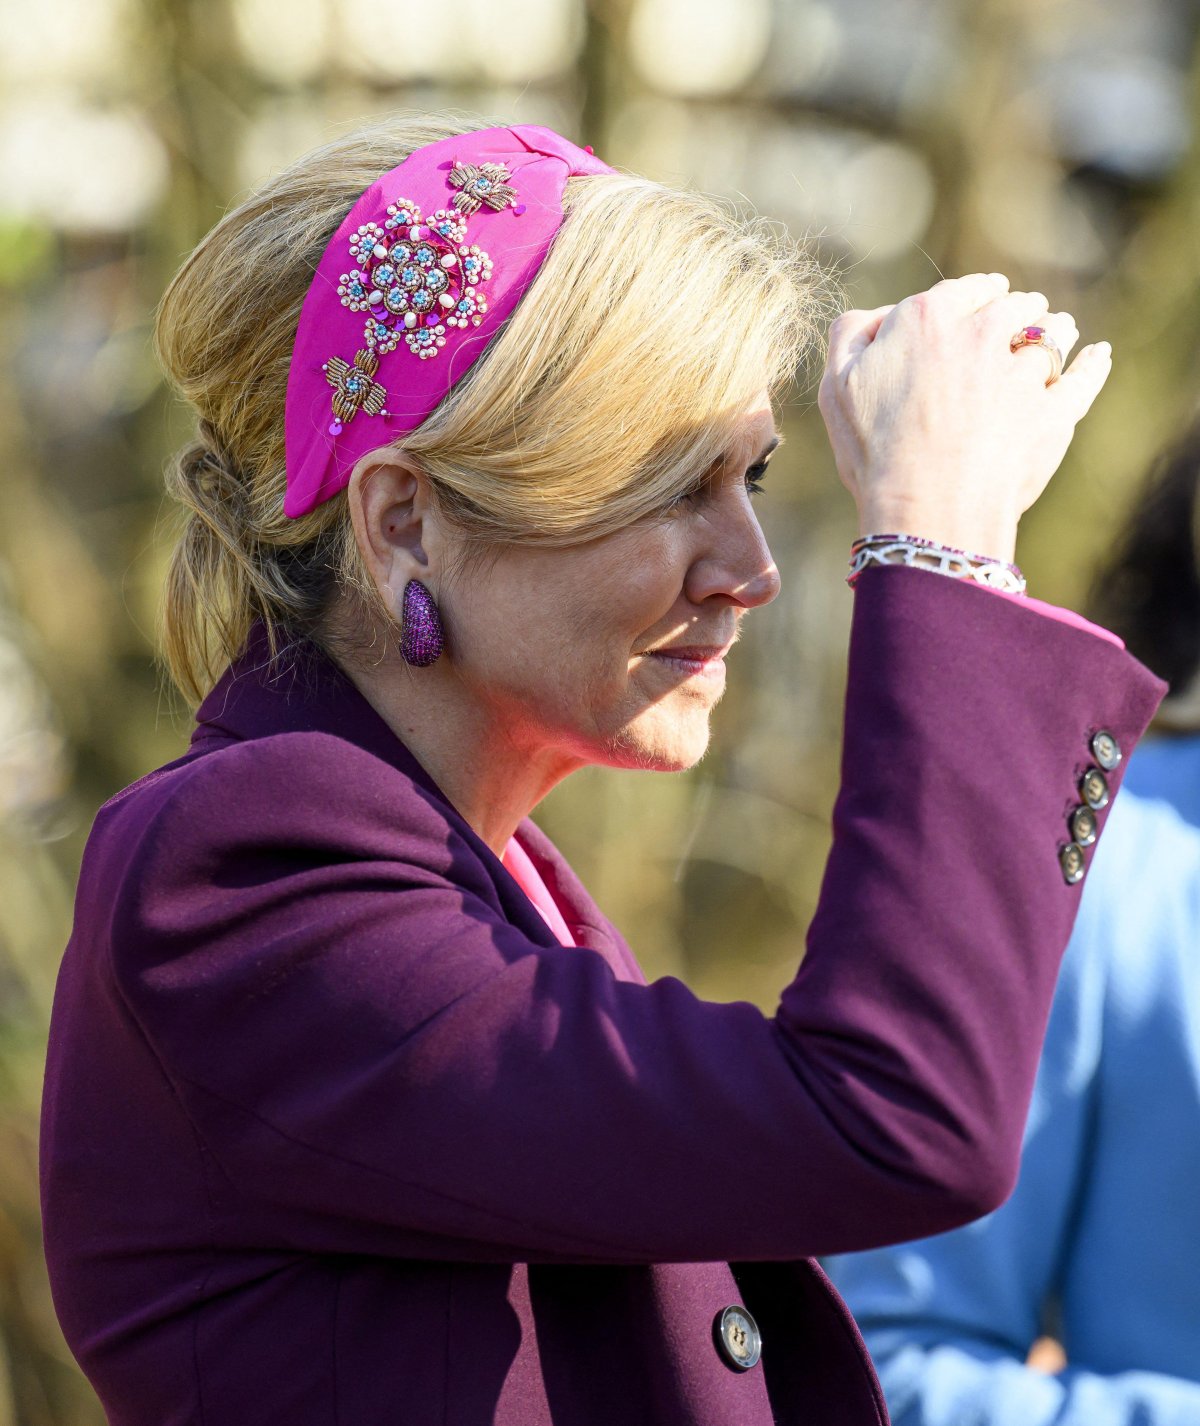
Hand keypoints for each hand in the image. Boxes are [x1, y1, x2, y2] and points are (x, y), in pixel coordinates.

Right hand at [817, 273, 1112, 562]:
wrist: (928, 509)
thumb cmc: (875, 452)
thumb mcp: (837, 388)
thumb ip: (851, 337)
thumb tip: (874, 315)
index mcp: (925, 320)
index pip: (958, 291)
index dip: (968, 297)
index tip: (977, 302)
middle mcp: (980, 334)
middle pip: (1010, 305)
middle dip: (1015, 308)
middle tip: (1017, 318)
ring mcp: (1023, 372)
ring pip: (1051, 334)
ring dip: (1054, 329)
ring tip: (1058, 333)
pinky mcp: (1054, 411)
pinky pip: (1084, 377)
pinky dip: (1093, 364)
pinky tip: (1098, 355)